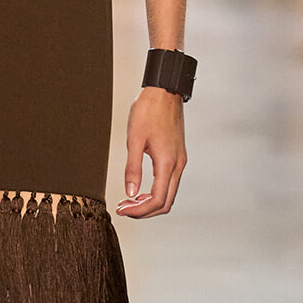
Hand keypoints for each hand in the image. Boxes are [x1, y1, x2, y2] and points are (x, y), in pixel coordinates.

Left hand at [117, 88, 186, 217]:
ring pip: (169, 194)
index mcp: (167, 162)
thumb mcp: (134, 139)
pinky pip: (169, 182)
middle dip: (144, 210)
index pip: (157, 200)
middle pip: (166, 202)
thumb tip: (130, 193)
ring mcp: (180, 161)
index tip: (123, 210)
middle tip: (124, 208)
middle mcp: (178, 165)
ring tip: (129, 200)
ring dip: (150, 201)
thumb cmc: (149, 111)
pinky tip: (141, 188)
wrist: (165, 91)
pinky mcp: (178, 156)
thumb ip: (132, 169)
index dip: (139, 211)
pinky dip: (156, 191)